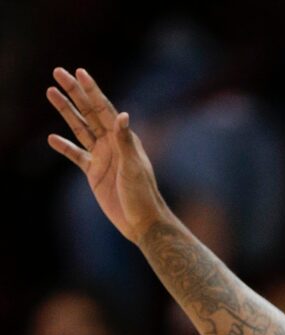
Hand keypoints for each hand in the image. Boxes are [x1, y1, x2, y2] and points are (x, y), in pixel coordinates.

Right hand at [47, 66, 166, 243]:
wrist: (142, 221)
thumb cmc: (143, 194)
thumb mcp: (133, 166)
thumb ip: (125, 140)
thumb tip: (122, 115)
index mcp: (122, 138)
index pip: (103, 108)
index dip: (91, 90)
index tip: (79, 72)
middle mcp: (111, 143)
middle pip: (88, 112)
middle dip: (73, 92)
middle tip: (58, 72)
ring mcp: (102, 157)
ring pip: (79, 128)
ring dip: (65, 111)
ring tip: (50, 93)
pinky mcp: (94, 173)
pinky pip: (76, 155)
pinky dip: (64, 147)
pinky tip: (52, 138)